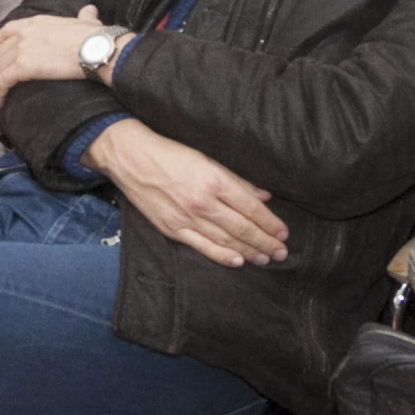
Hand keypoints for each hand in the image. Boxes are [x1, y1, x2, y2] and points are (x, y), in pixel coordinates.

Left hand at [0, 6, 107, 107]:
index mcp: (36, 22)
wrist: (97, 48)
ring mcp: (21, 48)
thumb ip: (83, 16)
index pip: (6, 31)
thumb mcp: (86, 22)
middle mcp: (24, 33)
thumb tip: (89, 9)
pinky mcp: (22, 66)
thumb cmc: (95, 38)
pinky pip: (2, 81)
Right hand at [86, 118, 288, 267]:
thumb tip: (263, 197)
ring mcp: (187, 218)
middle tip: (282, 253)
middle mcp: (204, 202)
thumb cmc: (169, 153)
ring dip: (250, 251)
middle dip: (266, 242)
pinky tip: (238, 261)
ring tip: (266, 259)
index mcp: (215, 180)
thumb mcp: (206, 158)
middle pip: (243, 228)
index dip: (270, 223)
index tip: (283, 232)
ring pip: (226, 240)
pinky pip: (202, 246)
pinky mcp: (172, 228)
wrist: (130, 157)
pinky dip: (222, 256)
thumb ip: (236, 180)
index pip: (252, 208)